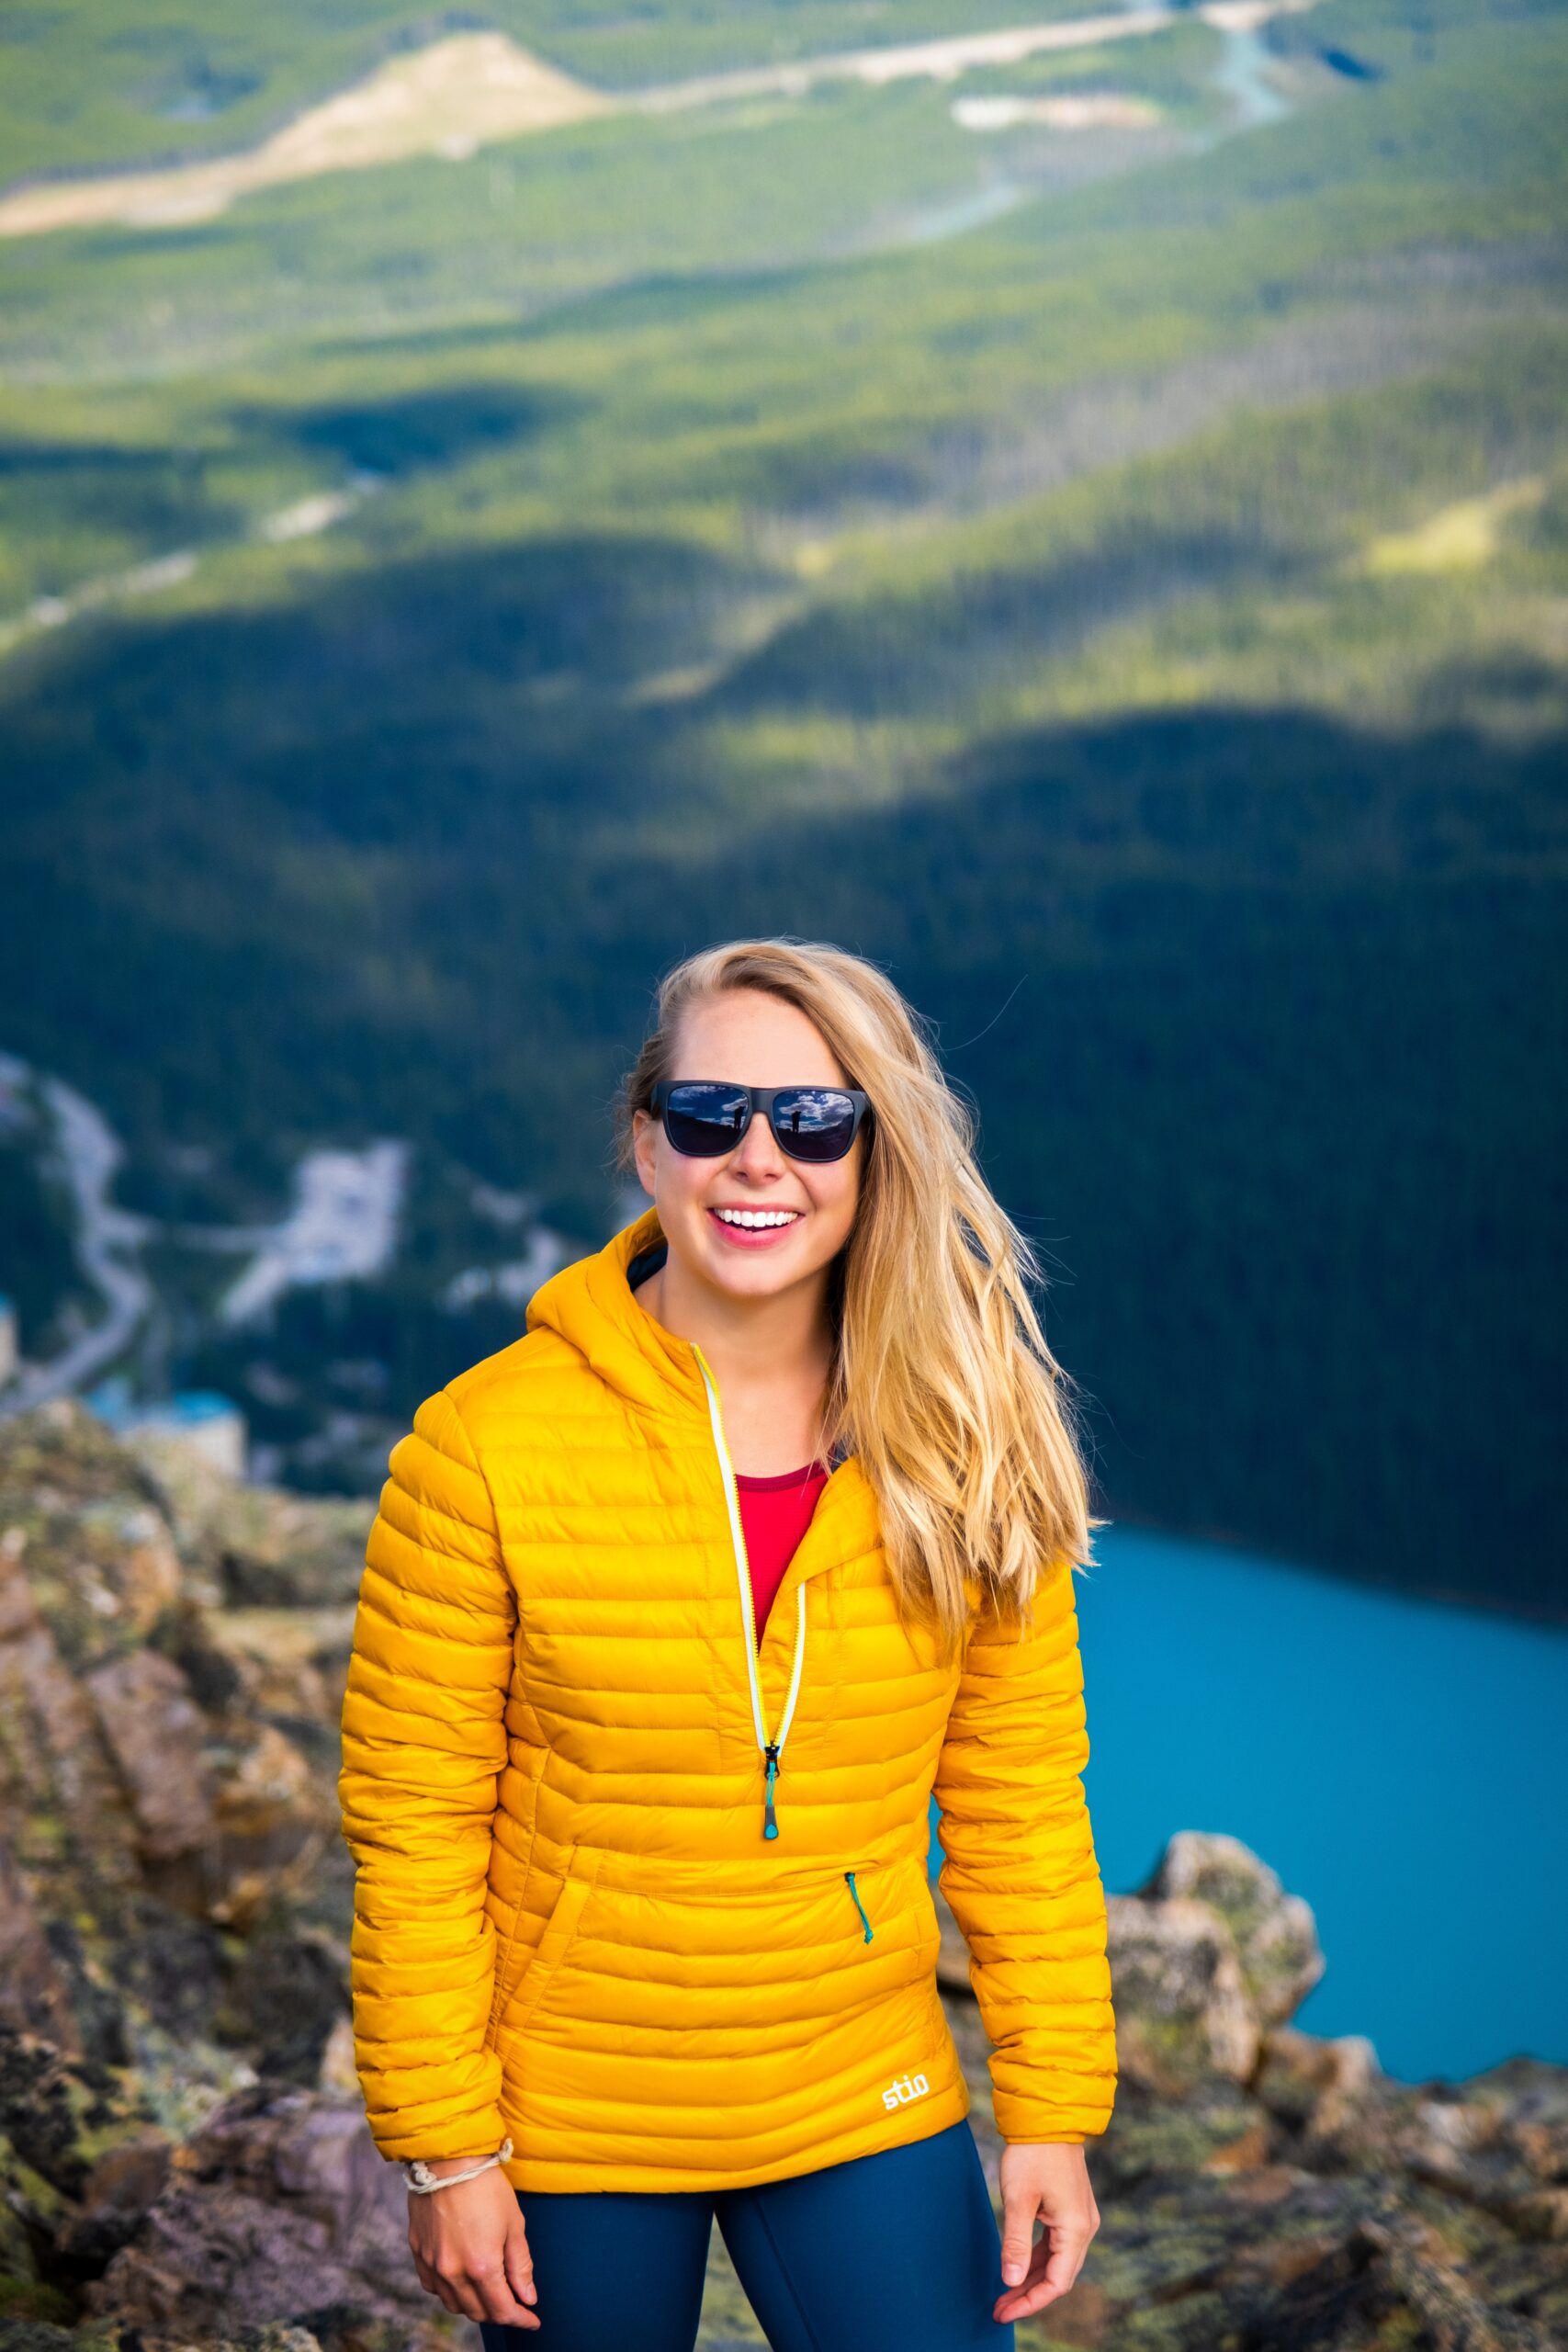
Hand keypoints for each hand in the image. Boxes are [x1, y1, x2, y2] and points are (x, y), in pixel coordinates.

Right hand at [408, 2157, 538, 2328]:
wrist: (447, 2157)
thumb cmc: (485, 2184)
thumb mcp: (514, 2223)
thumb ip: (521, 2265)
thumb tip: (528, 2297)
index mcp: (482, 2266)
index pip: (502, 2310)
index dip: (521, 2318)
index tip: (532, 2319)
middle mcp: (453, 2272)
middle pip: (478, 2311)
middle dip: (500, 2311)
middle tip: (514, 2301)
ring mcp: (432, 2265)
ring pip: (455, 2304)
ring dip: (475, 2304)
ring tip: (490, 2290)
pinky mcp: (417, 2253)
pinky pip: (434, 2288)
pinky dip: (450, 2291)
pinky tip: (461, 2279)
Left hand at [992, 2140, 1099, 2325]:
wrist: (1047, 2116)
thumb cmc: (1032, 2154)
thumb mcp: (1018, 2199)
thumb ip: (1015, 2243)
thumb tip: (1011, 2281)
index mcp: (1076, 2229)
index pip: (1057, 2282)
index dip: (1030, 2301)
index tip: (1004, 2310)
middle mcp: (1084, 2227)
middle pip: (1058, 2275)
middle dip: (1029, 2294)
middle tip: (999, 2307)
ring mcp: (1079, 2217)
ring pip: (1056, 2260)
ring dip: (1031, 2277)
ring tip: (1004, 2292)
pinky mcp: (1070, 2208)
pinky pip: (1054, 2244)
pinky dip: (1035, 2258)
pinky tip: (1016, 2265)